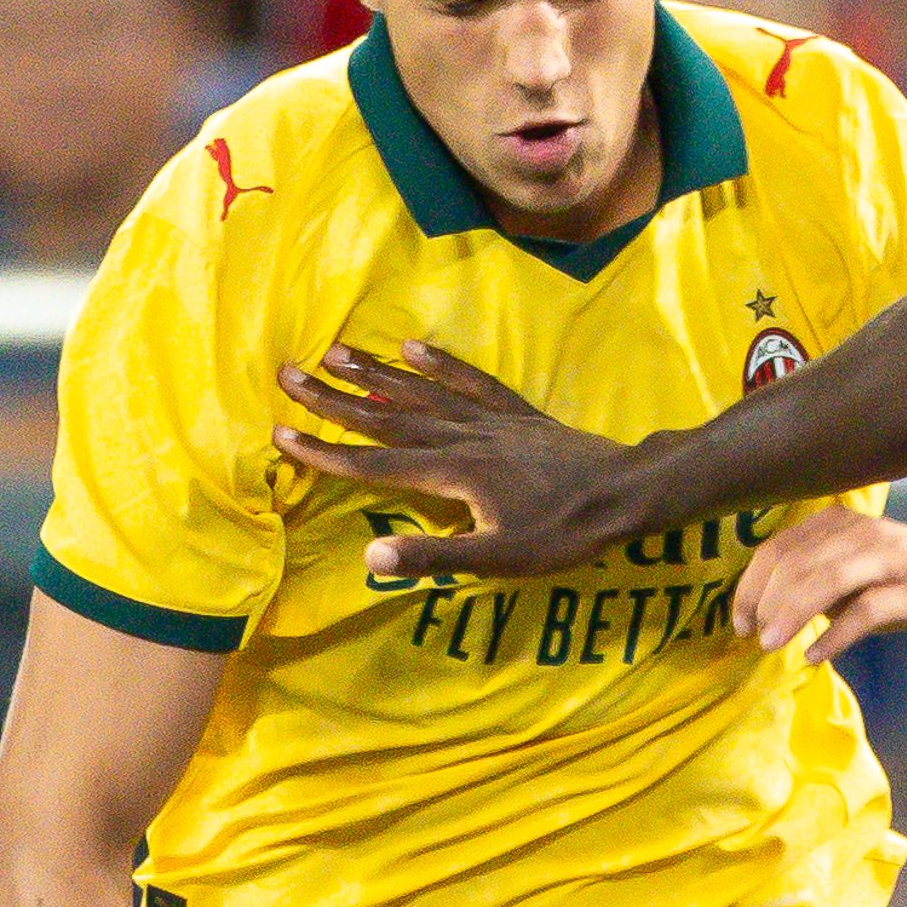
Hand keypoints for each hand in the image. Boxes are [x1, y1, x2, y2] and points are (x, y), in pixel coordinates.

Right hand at [275, 343, 654, 584]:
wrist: (627, 492)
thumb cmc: (565, 533)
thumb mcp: (501, 559)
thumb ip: (434, 558)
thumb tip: (369, 560)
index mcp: (452, 473)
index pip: (374, 464)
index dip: (325, 453)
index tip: (279, 434)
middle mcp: (462, 437)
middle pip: (386, 418)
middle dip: (334, 399)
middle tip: (288, 373)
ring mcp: (490, 420)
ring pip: (420, 393)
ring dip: (375, 374)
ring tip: (334, 351)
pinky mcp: (516, 415)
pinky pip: (470, 382)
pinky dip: (439, 364)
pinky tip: (411, 346)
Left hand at [740, 506, 906, 661]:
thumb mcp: (859, 568)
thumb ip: (819, 581)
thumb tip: (768, 613)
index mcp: (839, 523)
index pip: (778, 549)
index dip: (751, 586)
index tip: (740, 622)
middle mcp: (861, 533)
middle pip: (796, 564)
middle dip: (765, 603)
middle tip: (753, 638)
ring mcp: (890, 558)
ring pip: (826, 580)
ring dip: (791, 615)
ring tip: (771, 645)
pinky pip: (865, 611)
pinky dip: (835, 636)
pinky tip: (815, 655)